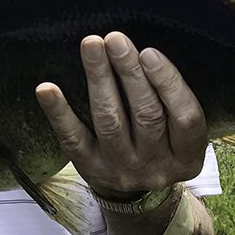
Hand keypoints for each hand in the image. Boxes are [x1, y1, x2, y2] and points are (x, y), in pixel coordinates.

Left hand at [35, 32, 207, 199]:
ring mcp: (122, 169)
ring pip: (110, 121)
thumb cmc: (163, 144)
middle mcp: (157, 166)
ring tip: (92, 46)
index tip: (149, 52)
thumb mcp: (182, 133)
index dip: (168, 83)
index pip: (185, 117)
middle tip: (116, 40)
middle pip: (146, 115)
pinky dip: (59, 112)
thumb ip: (174, 99)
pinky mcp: (91, 168)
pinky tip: (47, 89)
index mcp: (187, 156)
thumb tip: (147, 51)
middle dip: (130, 73)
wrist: (137, 195)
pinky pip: (73, 139)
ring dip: (100, 79)